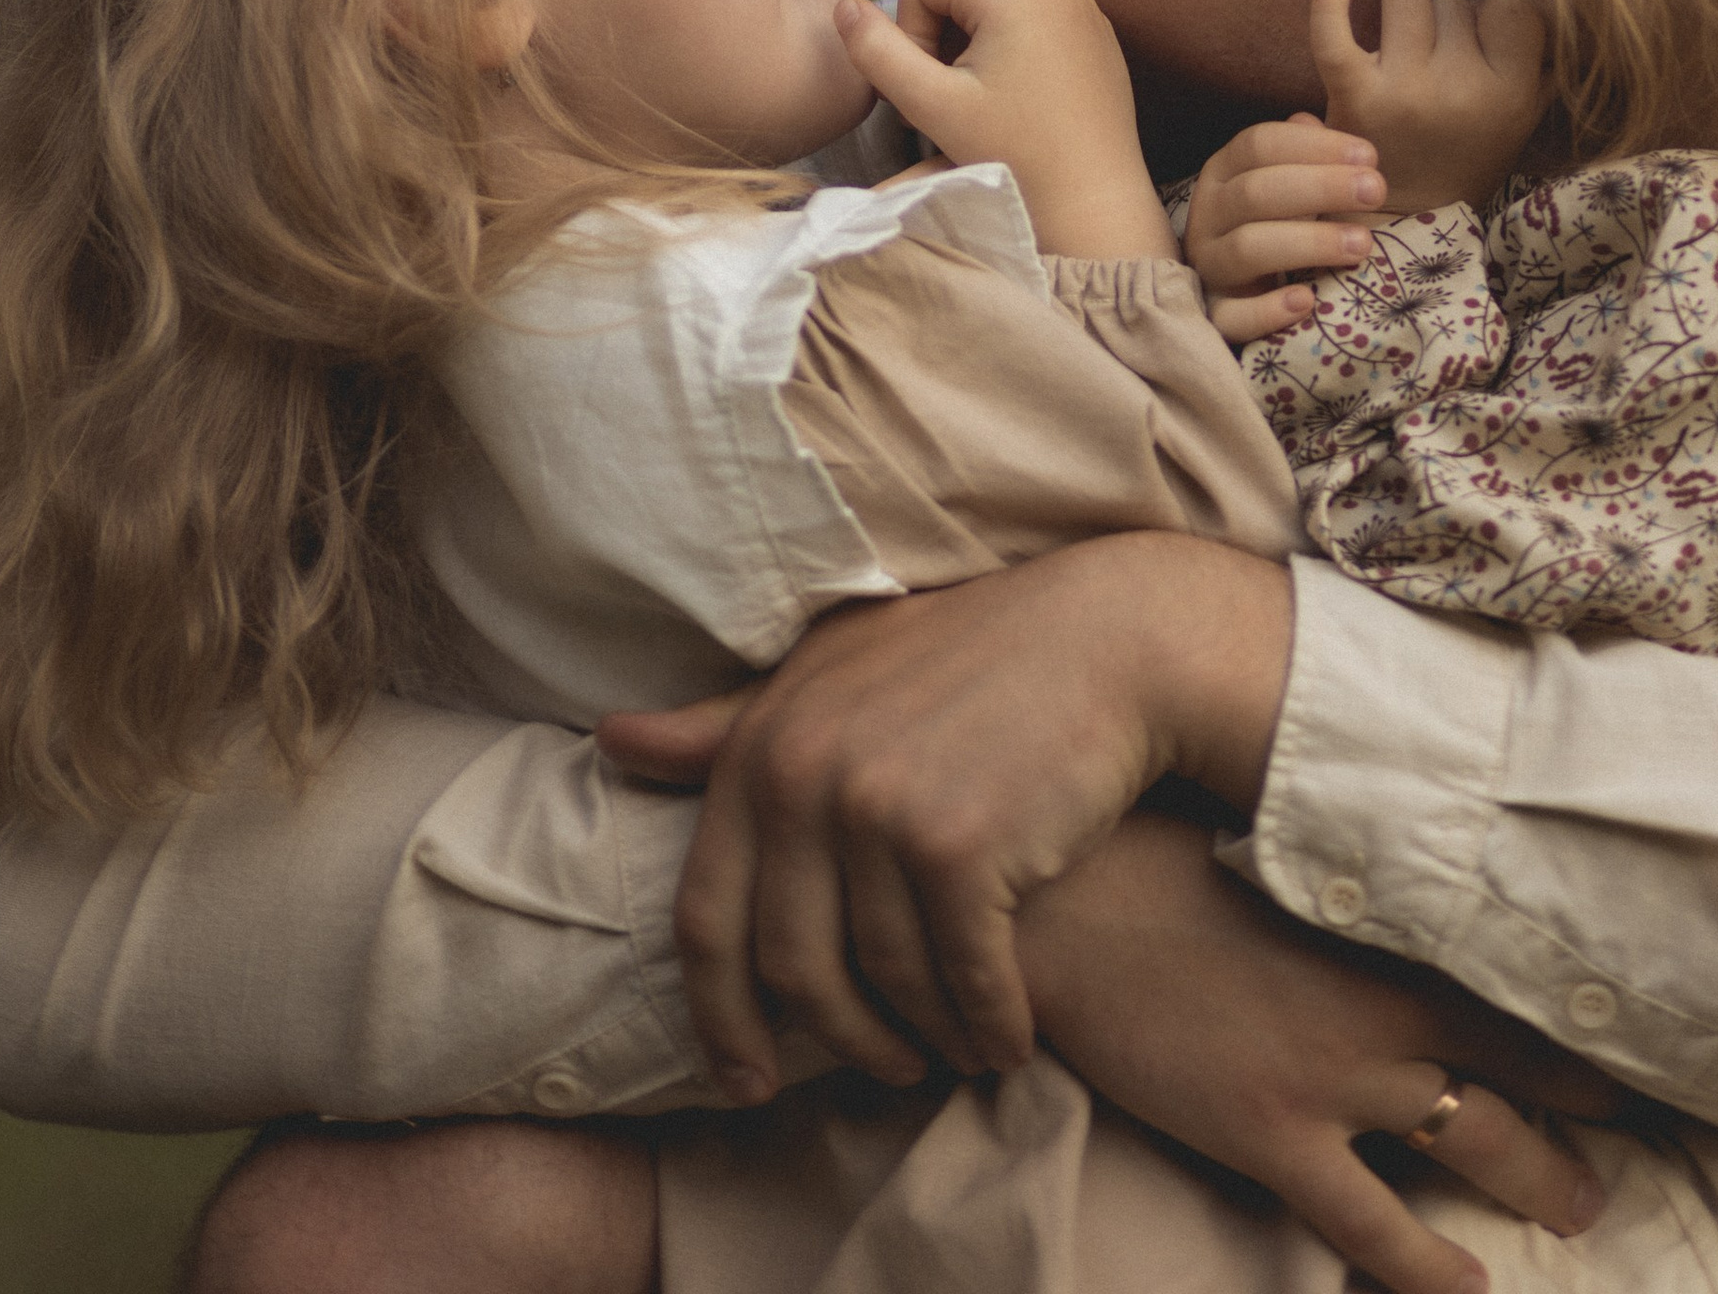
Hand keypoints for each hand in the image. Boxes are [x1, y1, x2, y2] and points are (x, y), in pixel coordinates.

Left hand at [594, 530, 1293, 1096]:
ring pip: (883, 987)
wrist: (1106, 637)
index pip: (708, 919)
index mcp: (762, 746)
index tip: (749, 1080)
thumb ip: (726, 725)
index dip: (722, 1016)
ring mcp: (879, 811)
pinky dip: (987, 1027)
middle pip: (792, 971)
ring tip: (951, 1048)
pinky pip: (962, 983)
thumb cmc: (966, 658)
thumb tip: (611, 741)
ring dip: (922, 1040)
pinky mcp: (959, 847)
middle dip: (839, 1041)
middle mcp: (805, 777)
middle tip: (884, 1068)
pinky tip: (1007, 1037)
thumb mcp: (833, 676)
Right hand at [832, 0, 1171, 257]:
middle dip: (942, 35)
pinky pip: (1030, 13)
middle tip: (955, 97)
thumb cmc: (1016, 155)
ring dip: (973, 41)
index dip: (910, 28)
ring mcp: (1080, 0)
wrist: (1094, 200)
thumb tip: (845, 6)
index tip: (933, 82)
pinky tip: (1020, 97)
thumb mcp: (932, 106)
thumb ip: (877, 53)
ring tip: (985, 99)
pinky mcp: (1094, 25)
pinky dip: (1010, 45)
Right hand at [1021, 816, 1609, 1293]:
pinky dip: (1430, 1267)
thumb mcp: (1269, 845)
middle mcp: (1383, 1002)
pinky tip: (1472, 1289)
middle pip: (1518, 1064)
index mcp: (1383, 921)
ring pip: (1476, 1140)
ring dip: (1541, 1181)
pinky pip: (1374, 1225)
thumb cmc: (1157, 855)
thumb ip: (1339, 871)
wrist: (1074, 907)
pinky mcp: (1275, 1138)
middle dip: (1582, 1108)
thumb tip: (1376, 868)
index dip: (1571, 1005)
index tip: (1626, 1021)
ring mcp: (1336, 1077)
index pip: (1510, 968)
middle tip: (1627, 1132)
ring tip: (1584, 1213)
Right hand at [1184, 113, 1387, 341]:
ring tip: (1362, 244)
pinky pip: (1233, 317)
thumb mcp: (1293, 181)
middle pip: (1255, 191)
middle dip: (1321, 187)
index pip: (1259, 144)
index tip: (1370, 154)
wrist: (1248, 291)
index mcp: (1224, 171)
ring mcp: (1209, 265)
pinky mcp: (1216, 315)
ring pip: (1247, 249)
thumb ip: (1305, 149)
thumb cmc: (1284, 223)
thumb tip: (1312, 119)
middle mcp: (1208, 214)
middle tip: (1377, 190)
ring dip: (1309, 243)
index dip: (1315, 146)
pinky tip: (1307, 301)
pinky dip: (1268, 310)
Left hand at [1310, 0, 1548, 218]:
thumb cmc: (1469, 151)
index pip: (1510, 5)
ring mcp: (1405, 91)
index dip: (1494, 20)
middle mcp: (1462, 91)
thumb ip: (1544, 58)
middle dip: (1446, 27)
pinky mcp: (1354, 94)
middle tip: (1439, 73)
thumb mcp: (1527, 115)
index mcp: (1514, 94)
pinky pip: (1334, 31)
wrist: (1408, 217)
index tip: (1483, 50)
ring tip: (1404, 58)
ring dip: (1402, 17)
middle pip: (1452, 1)